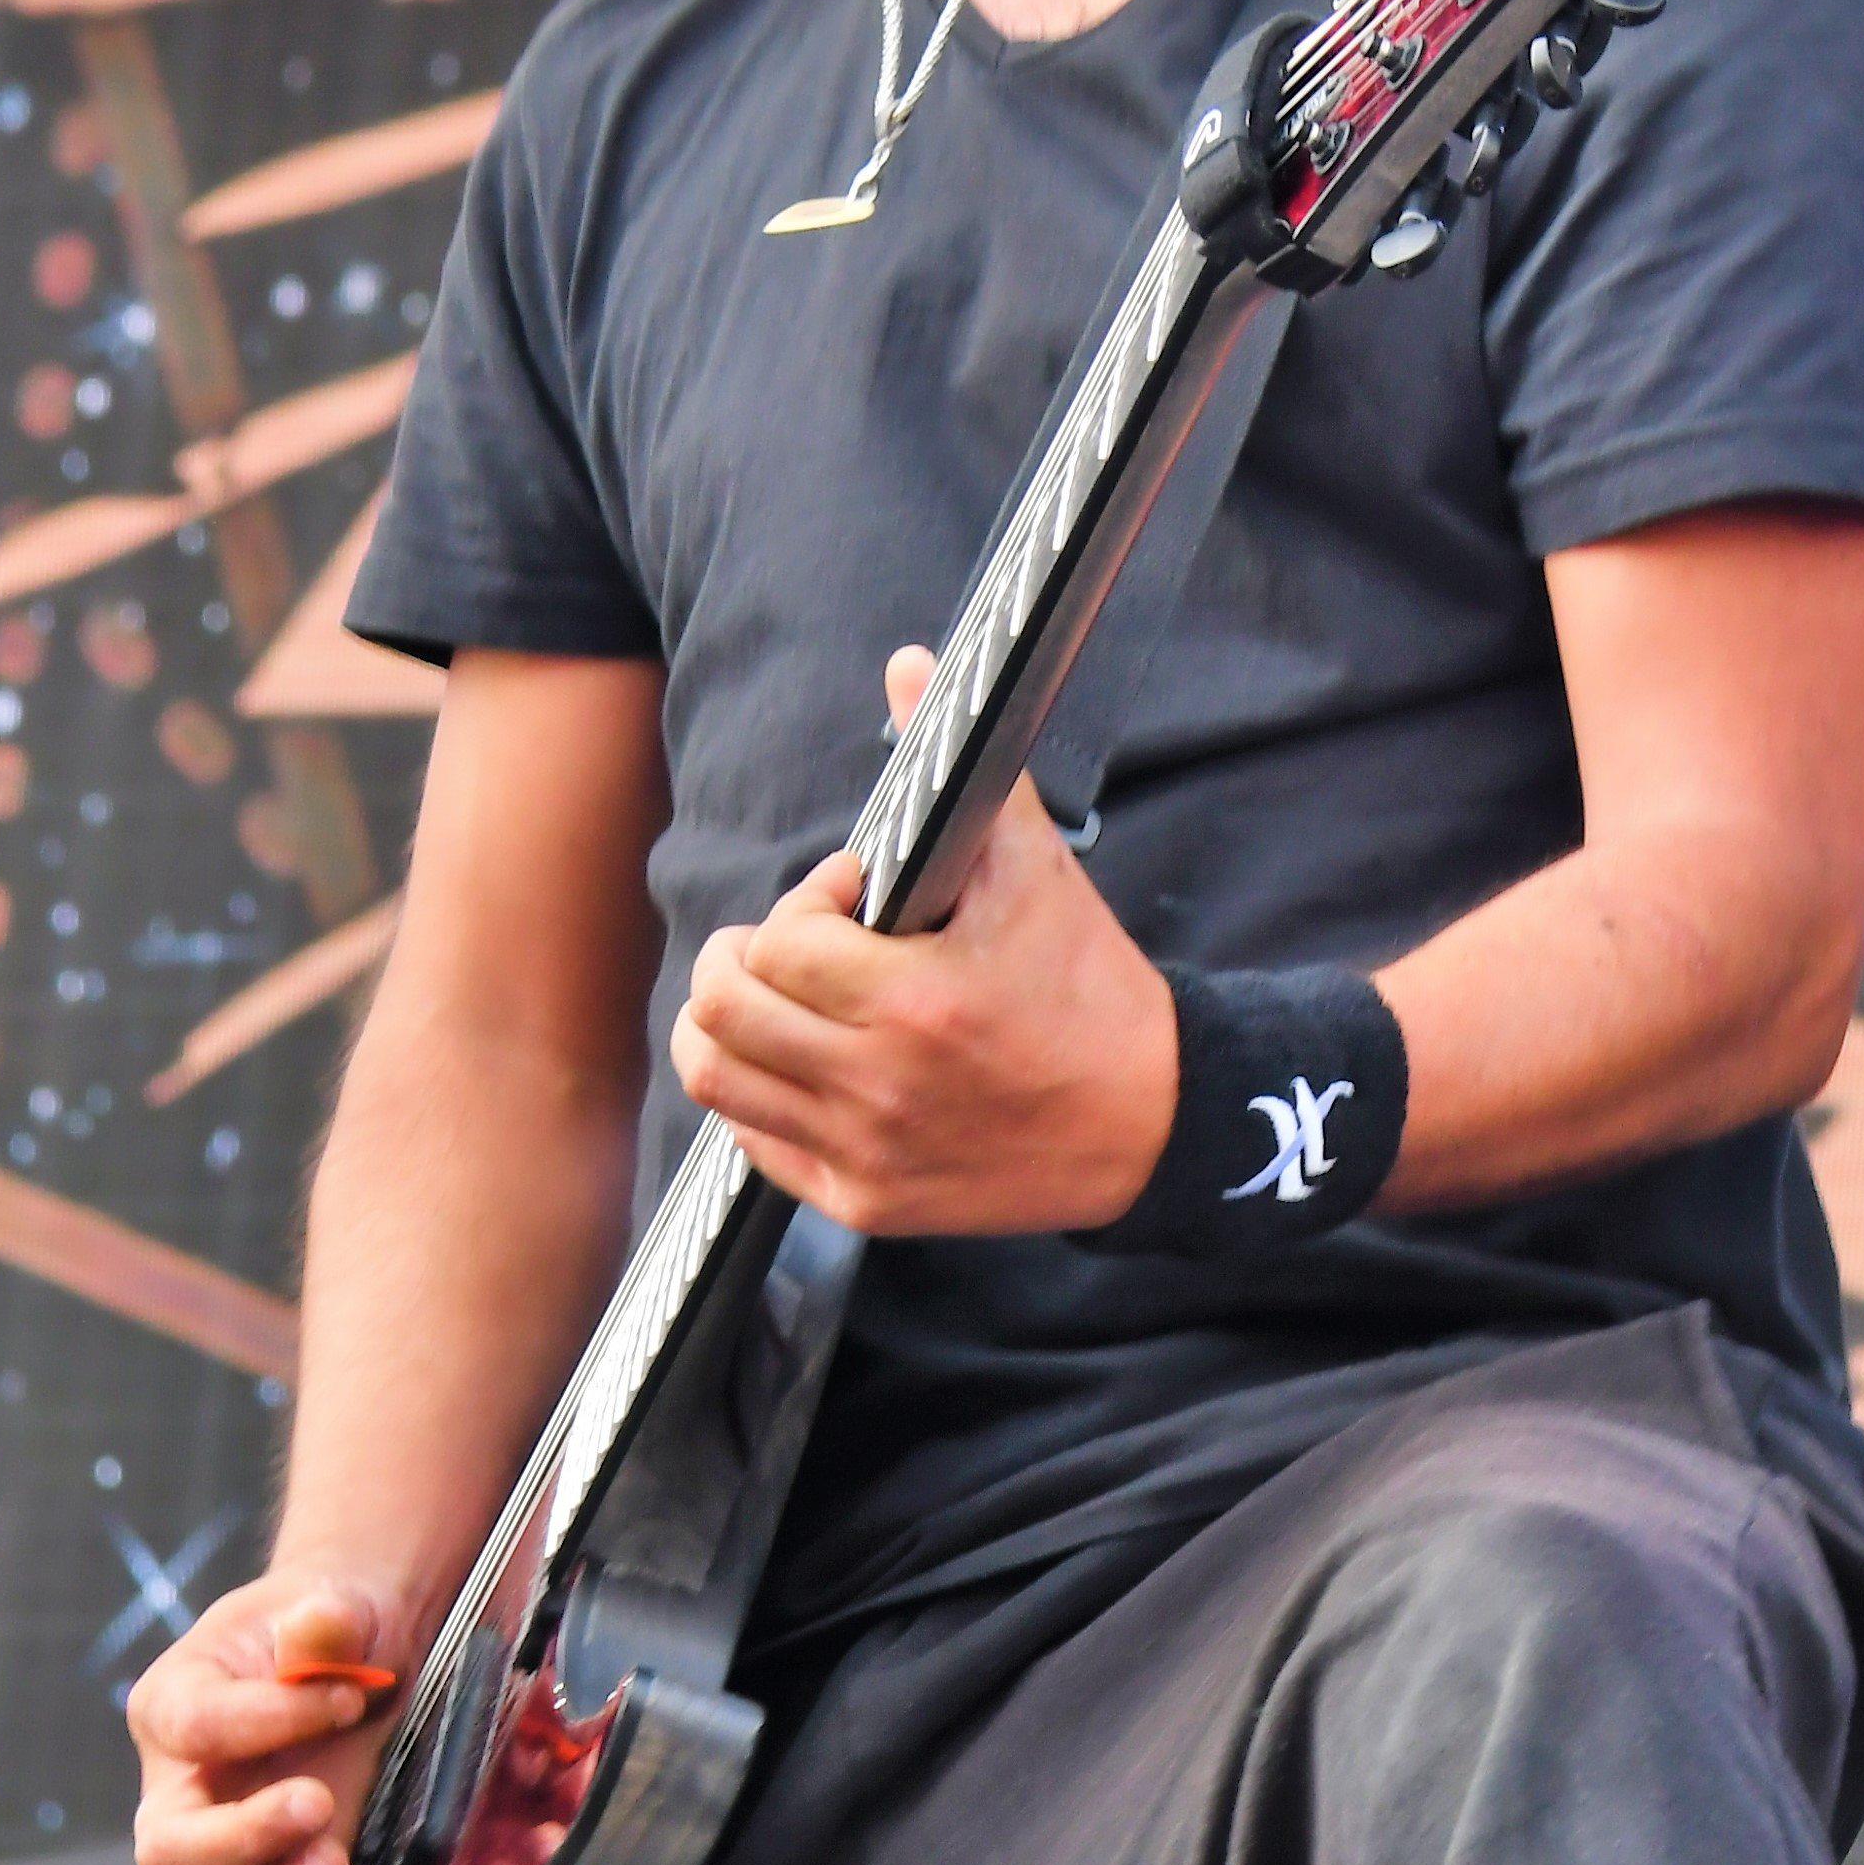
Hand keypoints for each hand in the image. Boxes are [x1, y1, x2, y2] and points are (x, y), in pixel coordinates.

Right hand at [130, 1571, 405, 1864]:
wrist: (353, 1670)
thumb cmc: (324, 1635)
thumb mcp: (331, 1606)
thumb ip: (322, 1619)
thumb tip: (322, 1624)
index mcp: (172, 1705)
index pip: (192, 1728)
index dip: (266, 1720)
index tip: (348, 1696)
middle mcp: (177, 1790)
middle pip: (165, 1848)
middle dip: (241, 1839)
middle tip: (320, 1804)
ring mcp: (217, 1852)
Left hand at [671, 648, 1178, 1233]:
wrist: (1148, 1122)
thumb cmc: (1086, 988)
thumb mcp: (1031, 867)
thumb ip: (957, 766)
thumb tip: (908, 664)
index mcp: (917, 1002)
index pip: (780, 941)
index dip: (809, 903)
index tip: (857, 900)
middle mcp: (879, 1086)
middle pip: (721, 1008)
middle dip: (743, 956)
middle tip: (792, 942)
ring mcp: (864, 1152)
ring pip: (715, 1077)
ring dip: (727, 1021)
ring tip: (773, 995)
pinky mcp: (862, 1200)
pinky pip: (751, 1142)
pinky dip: (757, 1090)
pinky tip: (803, 1059)